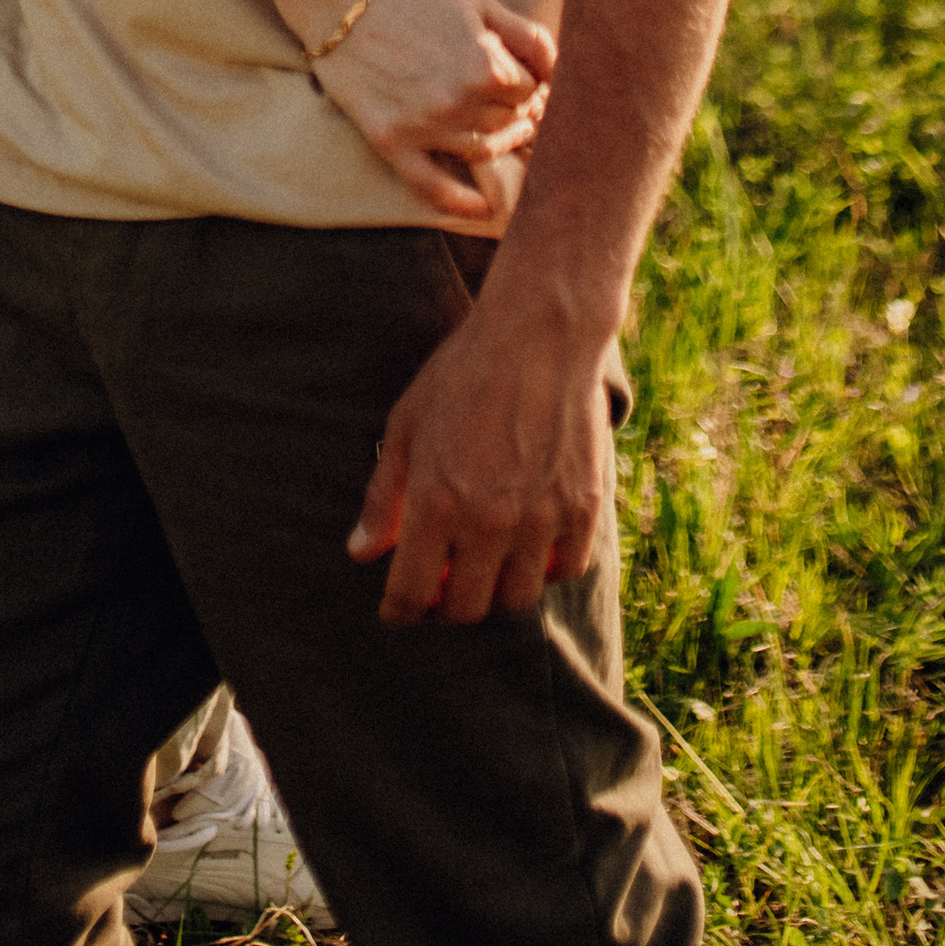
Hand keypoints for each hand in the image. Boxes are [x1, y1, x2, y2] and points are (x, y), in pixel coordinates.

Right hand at [308, 0, 552, 222]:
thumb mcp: (478, 1)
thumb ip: (526, 35)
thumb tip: (557, 70)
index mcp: (486, 64)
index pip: (533, 92)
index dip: (535, 86)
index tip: (531, 83)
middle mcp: (459, 101)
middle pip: (511, 121)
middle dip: (521, 112)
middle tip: (519, 106)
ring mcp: (425, 125)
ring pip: (484, 151)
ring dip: (501, 144)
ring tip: (506, 133)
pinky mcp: (392, 141)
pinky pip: (433, 187)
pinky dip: (461, 203)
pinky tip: (483, 209)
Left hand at [345, 283, 612, 622]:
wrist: (540, 333)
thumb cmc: (464, 374)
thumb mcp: (407, 426)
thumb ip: (385, 497)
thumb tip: (361, 554)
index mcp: (437, 502)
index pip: (413, 594)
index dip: (400, 611)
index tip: (399, 609)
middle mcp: (489, 520)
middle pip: (467, 609)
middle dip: (447, 604)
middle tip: (443, 581)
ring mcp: (541, 517)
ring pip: (517, 597)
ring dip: (496, 589)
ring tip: (487, 560)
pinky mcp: (583, 507)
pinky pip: (566, 569)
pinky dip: (547, 568)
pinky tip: (530, 542)